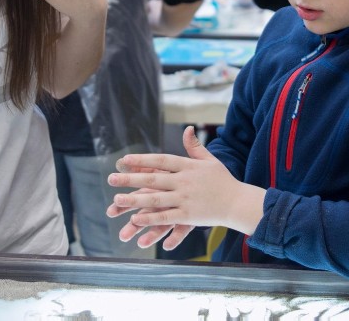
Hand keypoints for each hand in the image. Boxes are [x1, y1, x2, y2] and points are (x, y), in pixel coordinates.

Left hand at [106, 126, 264, 248]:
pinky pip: (166, 217)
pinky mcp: (189, 216)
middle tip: (111, 178)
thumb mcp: (210, 160)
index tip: (125, 160)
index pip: (160, 160)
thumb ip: (195, 146)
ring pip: (156, 199)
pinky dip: (150, 218)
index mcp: (188, 166)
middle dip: (130, 178)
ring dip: (135, 199)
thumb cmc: (223, 181)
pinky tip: (135, 219)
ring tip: (116, 199)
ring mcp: (186, 199)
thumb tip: (187, 129)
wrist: (238, 202)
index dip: (142, 160)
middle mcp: (184, 181)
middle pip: (153, 179)